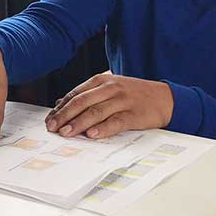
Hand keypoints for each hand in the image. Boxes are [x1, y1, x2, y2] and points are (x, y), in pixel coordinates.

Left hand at [45, 71, 174, 138]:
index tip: (49, 119)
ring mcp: (123, 100)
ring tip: (67, 132)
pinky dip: (103, 128)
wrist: (165, 98)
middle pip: (82, 102)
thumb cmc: (133, 95)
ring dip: (79, 123)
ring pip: (96, 111)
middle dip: (65, 116)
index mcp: (101, 81)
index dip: (60, 108)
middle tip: (53, 127)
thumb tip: (60, 104)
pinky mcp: (134, 114)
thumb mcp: (108, 90)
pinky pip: (116, 121)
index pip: (75, 94)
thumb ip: (86, 96)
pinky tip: (92, 134)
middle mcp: (110, 88)